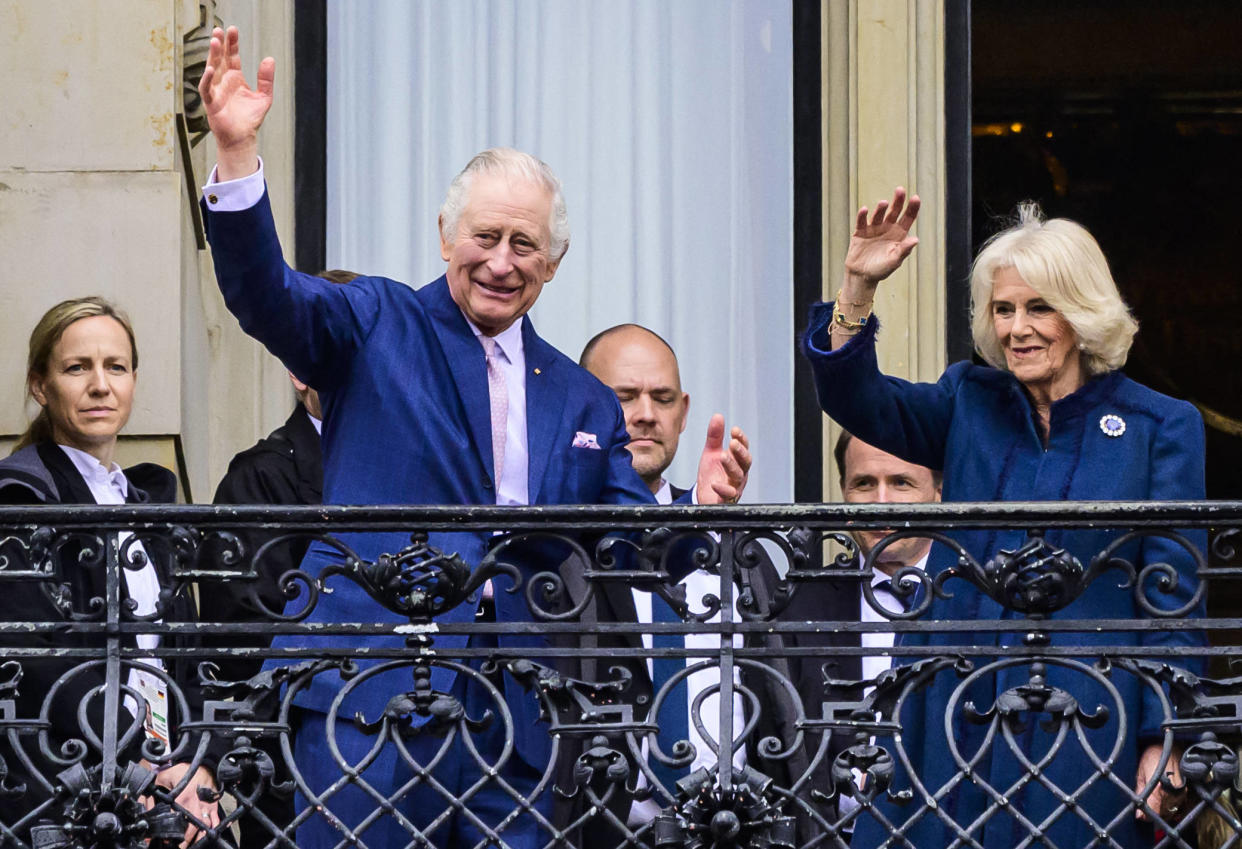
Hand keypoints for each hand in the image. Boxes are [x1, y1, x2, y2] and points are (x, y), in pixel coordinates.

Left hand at [153, 763, 219, 846]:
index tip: (168, 840)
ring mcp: (207, 802)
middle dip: (187, 839)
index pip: (180, 818)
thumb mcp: (160, 780)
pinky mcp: (213, 801)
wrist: (196, 760)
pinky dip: (212, 827)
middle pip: (195, 826)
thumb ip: (150, 800)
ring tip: (191, 844)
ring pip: (206, 824)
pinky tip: (206, 834)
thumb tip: (146, 816)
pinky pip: (215, 817)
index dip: (175, 832)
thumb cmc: (178, 770)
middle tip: (179, 847)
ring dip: (199, 836)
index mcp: (184, 795)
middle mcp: (197, 800)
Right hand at [198, 26, 274, 179]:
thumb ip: (266, 79)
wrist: (242, 138)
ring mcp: (216, 90)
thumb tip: (270, 59)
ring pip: (211, 69)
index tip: (233, 30)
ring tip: (214, 41)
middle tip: (219, 30)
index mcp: (235, 78)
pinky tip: (210, 69)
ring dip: (212, 56)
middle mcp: (223, 81)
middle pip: (219, 58)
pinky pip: (206, 88)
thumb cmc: (250, 118)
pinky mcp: (211, 102)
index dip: (232, 43)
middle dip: (219, 44)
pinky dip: (207, 79)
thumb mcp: (264, 96)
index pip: (232, 56)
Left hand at [695, 415, 750, 503]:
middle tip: (732, 443)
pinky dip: (723, 490)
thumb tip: (718, 416)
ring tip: (723, 456)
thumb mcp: (711, 452)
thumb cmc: (712, 474)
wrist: (704, 495)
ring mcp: (735, 486)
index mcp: (737, 461)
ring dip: (731, 465)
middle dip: (740, 452)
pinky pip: (728, 496)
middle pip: (745, 462)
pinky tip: (715, 484)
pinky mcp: (726, 499)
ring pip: (738, 476)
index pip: (743, 448)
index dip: (741, 439)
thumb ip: (715, 436)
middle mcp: (740, 473)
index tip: (734, 430)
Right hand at [842, 187, 920, 290]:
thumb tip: (916, 239)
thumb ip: (904, 250)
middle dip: (898, 201)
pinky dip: (863, 215)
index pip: (907, 218)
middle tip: (900, 190)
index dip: (912, 208)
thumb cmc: (881, 270)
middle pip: (894, 211)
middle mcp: (887, 228)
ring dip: (881, 208)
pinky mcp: (860, 233)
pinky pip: (862, 222)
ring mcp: (873, 229)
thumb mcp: (894, 261)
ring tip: (884, 203)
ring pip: (879, 215)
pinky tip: (865, 210)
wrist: (861, 277)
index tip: (915, 198)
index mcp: (899, 234)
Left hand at [1134, 742, 1186, 822]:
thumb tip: (1139, 815)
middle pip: (1162, 815)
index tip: (1141, 813)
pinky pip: (1179, 807)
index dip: (1146, 816)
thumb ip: (1140, 794)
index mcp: (1159, 790)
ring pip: (1171, 812)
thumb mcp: (1141, 773)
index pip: (1153, 814)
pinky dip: (1172, 806)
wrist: (1171, 745)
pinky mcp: (1188, 793)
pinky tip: (1165, 797)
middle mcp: (1173, 795)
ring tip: (1156, 796)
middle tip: (1147, 802)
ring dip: (1162, 809)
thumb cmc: (1153, 756)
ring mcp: (1182, 794)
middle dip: (1154, 812)